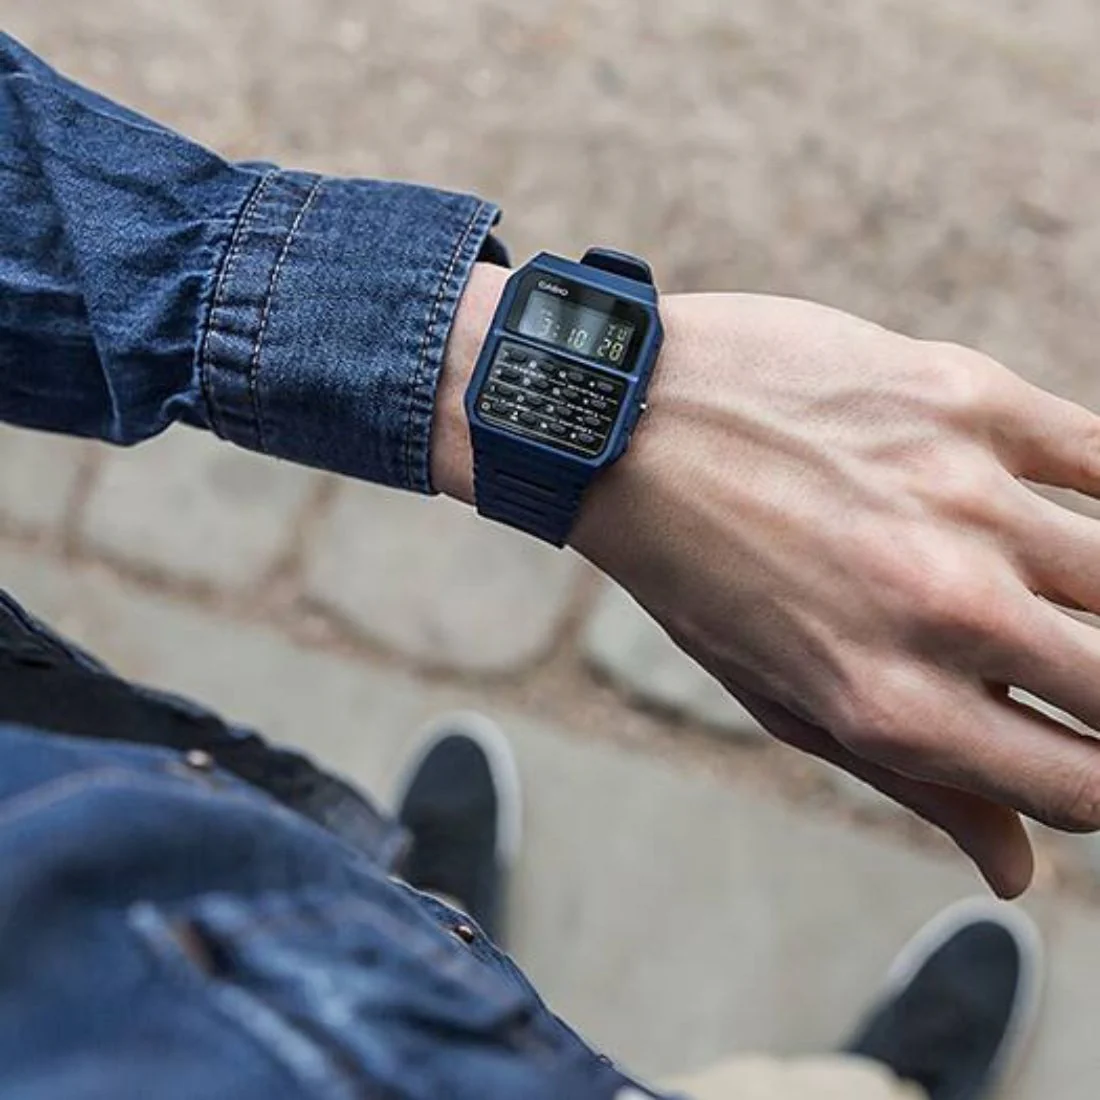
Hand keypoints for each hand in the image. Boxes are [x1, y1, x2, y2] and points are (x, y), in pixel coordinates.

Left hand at [570, 293, 1099, 897]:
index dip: (1097, 787)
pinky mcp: (967, 400)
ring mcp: (964, 498)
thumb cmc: (697, 572)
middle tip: (1069, 672)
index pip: (1083, 788)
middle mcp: (943, 610)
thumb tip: (1014, 873)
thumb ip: (911, 782)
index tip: (1081, 754)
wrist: (629, 424)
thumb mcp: (780, 700)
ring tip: (1051, 596)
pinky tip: (1073, 514)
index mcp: (890, 706)